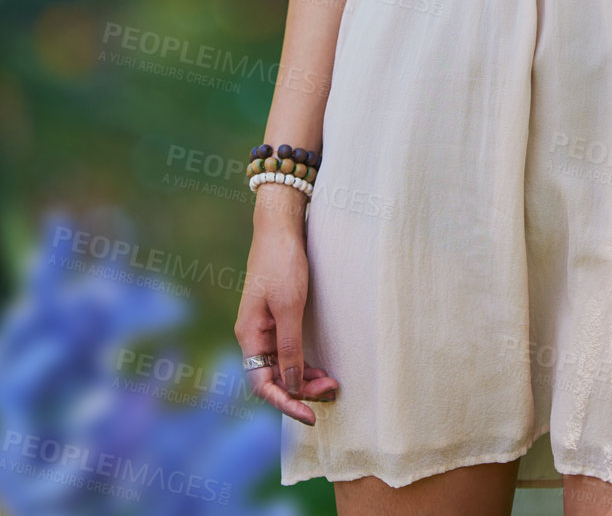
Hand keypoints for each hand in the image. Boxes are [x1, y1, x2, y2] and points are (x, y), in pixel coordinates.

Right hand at [235, 219, 339, 423]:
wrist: (280, 226)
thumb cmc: (282, 262)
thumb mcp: (289, 306)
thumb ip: (289, 347)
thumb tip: (292, 386)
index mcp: (249, 337)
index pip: (263, 386)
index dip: (286, 404)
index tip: (311, 415)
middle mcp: (253, 337)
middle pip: (273, 379)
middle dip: (301, 391)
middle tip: (331, 390)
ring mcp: (264, 328)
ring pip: (282, 367)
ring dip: (304, 378)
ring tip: (331, 383)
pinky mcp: (277, 318)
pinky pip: (287, 351)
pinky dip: (304, 362)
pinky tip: (320, 367)